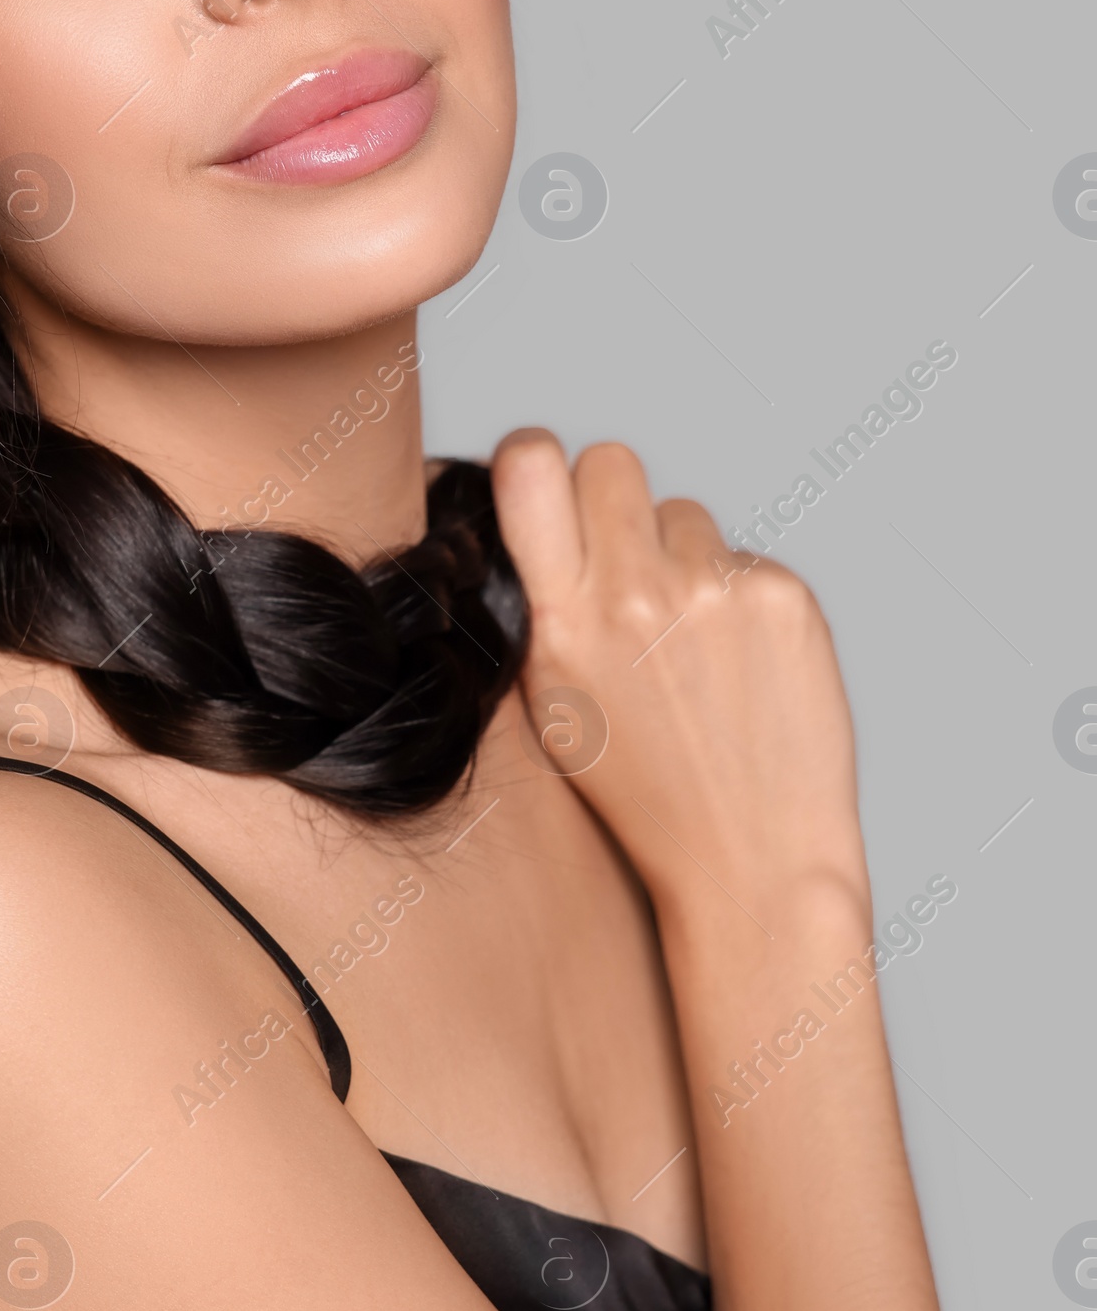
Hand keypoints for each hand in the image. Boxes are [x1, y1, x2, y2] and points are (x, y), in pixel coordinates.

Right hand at [489, 430, 867, 925]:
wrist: (751, 854)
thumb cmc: (648, 789)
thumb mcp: (555, 703)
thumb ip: (544, 604)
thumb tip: (538, 511)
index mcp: (561, 622)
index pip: (528, 465)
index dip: (532, 456)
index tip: (544, 479)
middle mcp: (635, 594)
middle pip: (611, 461)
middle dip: (612, 498)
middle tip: (625, 560)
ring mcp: (714, 590)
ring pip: (685, 513)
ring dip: (683, 557)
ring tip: (692, 643)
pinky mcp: (782, 595)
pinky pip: (743, 556)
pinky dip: (739, 597)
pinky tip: (741, 663)